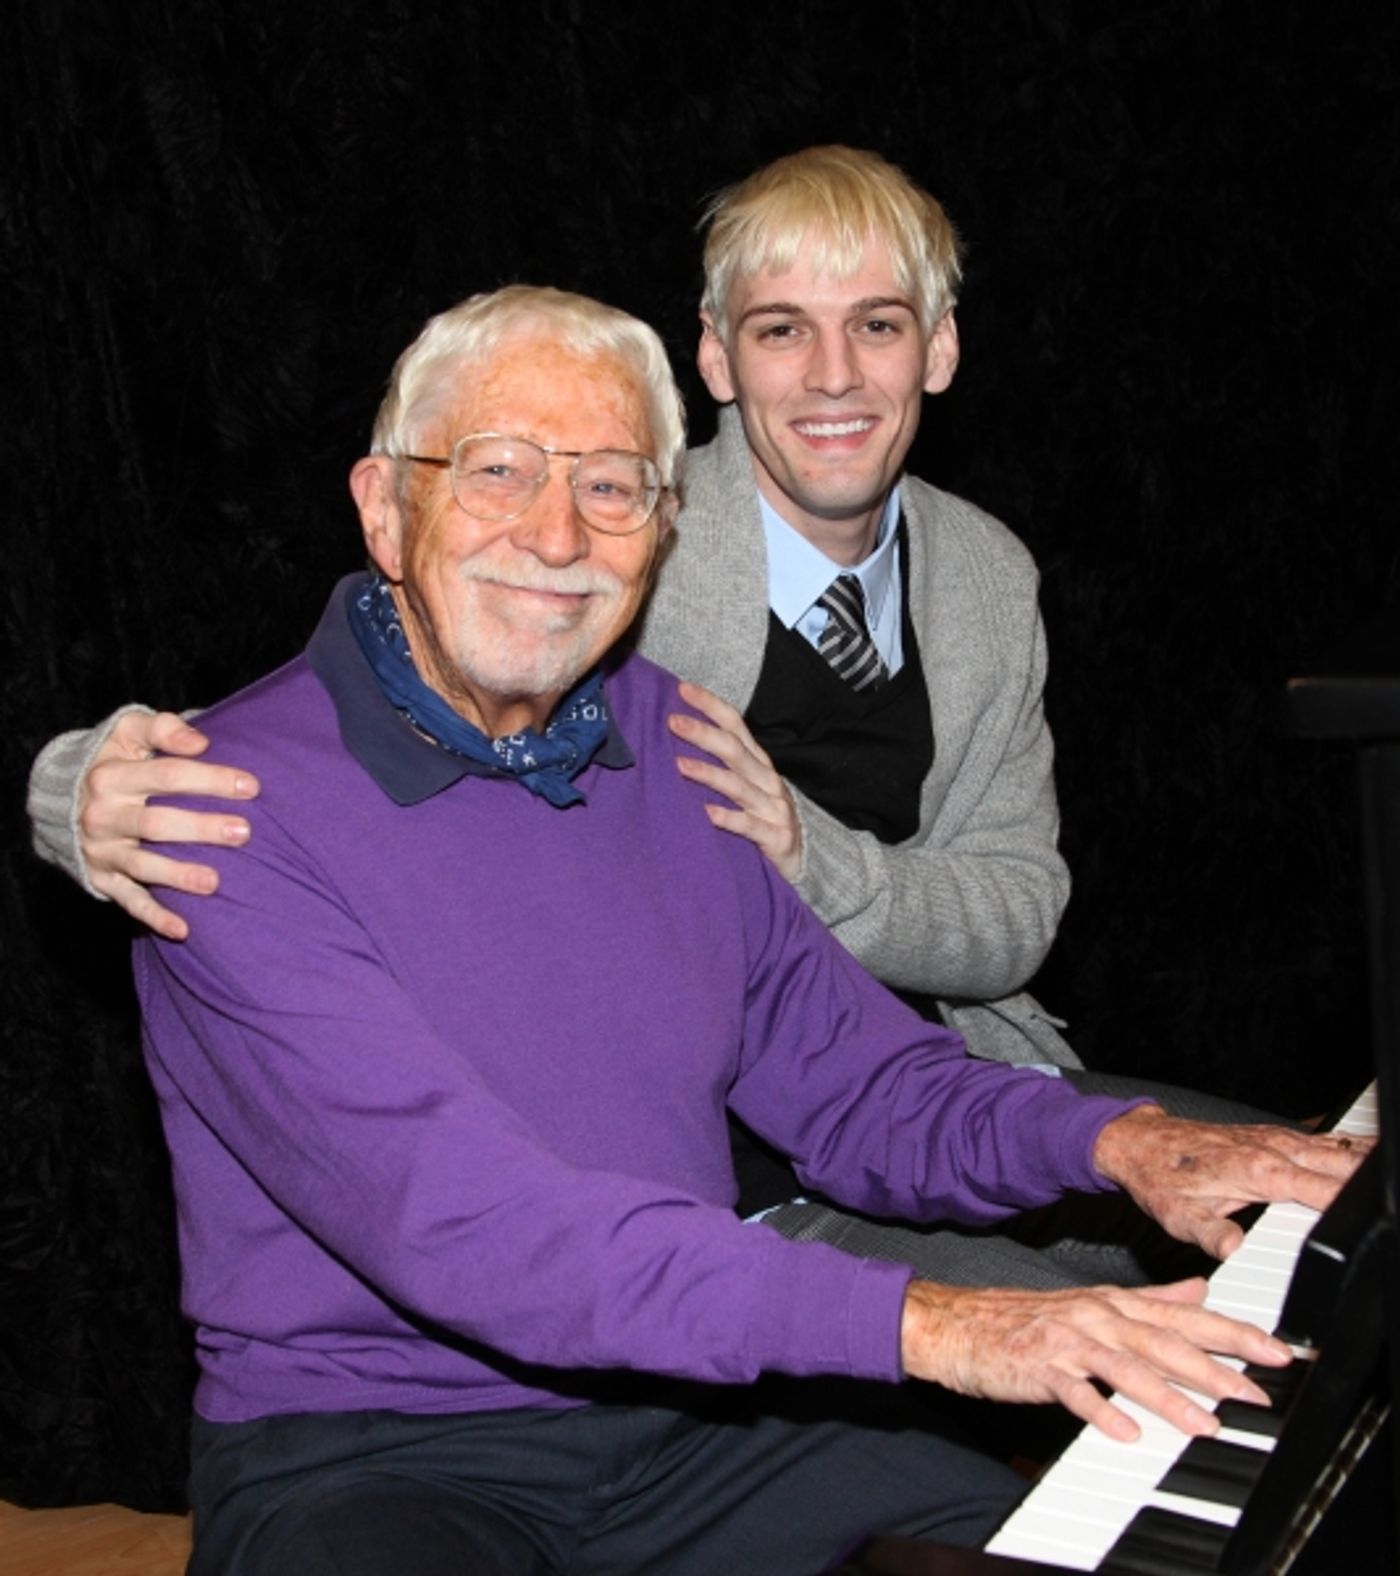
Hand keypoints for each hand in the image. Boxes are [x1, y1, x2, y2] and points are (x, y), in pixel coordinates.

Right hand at [80, 711, 258, 940]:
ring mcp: (101, 849)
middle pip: (156, 823)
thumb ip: (163, 728)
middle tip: (244, 832)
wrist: (61, 794)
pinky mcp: (101, 877)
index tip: (251, 786)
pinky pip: (128, 901)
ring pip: (142, 865)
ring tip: (215, 882)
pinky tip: (183, 929)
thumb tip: (200, 742)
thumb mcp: (128, 730)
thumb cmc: (114, 759)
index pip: (168, 775)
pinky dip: (154, 916)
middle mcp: (102, 814)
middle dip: (201, 828)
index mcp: (112, 775)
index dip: (210, 779)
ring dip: (178, 876)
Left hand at [667, 681, 801, 879]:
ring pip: (737, 785)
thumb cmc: (763, 817)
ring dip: (707, 773)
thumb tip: (678, 739)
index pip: (735, 725)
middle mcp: (767, 780)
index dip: (711, 705)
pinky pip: (747, 825)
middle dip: (703, 733)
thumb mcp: (748, 785)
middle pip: (734, 750)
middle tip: (672, 721)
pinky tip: (705, 812)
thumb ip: (723, 765)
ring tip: (678, 764)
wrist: (802, 859)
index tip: (682, 689)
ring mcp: (774, 808)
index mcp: (759, 762)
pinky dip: (726, 818)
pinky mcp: (775, 836)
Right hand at [901, 1275, 1293, 1441]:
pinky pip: (1074, 1393)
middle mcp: (1095, 1316)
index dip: (1232, 1331)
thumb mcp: (1092, 1301)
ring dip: (1170, 1397)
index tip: (1275, 1350)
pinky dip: (1101, 1412)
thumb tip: (1200, 1288)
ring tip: (1206, 1425)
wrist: (955, 1323)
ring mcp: (1066, 1342)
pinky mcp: (1038, 1368)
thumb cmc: (1023, 1318)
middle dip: (1216, 1367)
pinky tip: (1126, 1433)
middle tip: (1256, 1393)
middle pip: (1164, 1341)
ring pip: (1127, 1368)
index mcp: (1112, 1302)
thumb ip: (1149, 1298)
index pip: (1183, 1315)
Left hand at [1093, 1107, 1369, 1259]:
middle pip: (1340, 1165)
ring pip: (1334, 1149)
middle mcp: (1274, 1150)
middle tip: (1393, 1204)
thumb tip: (1234, 1250)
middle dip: (1369, 1182)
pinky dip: (1346, 1149)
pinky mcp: (1270, 1137)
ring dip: (1362, 1162)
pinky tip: (1362, 1156)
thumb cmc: (1160, 1178)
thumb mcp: (1179, 1215)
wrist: (1139, 1141)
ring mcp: (1274, 1140)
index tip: (1375, 1224)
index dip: (1353, 1209)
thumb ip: (1211, 1234)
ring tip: (1389, 1178)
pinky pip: (1320, 1141)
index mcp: (1261, 1171)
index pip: (1324, 1192)